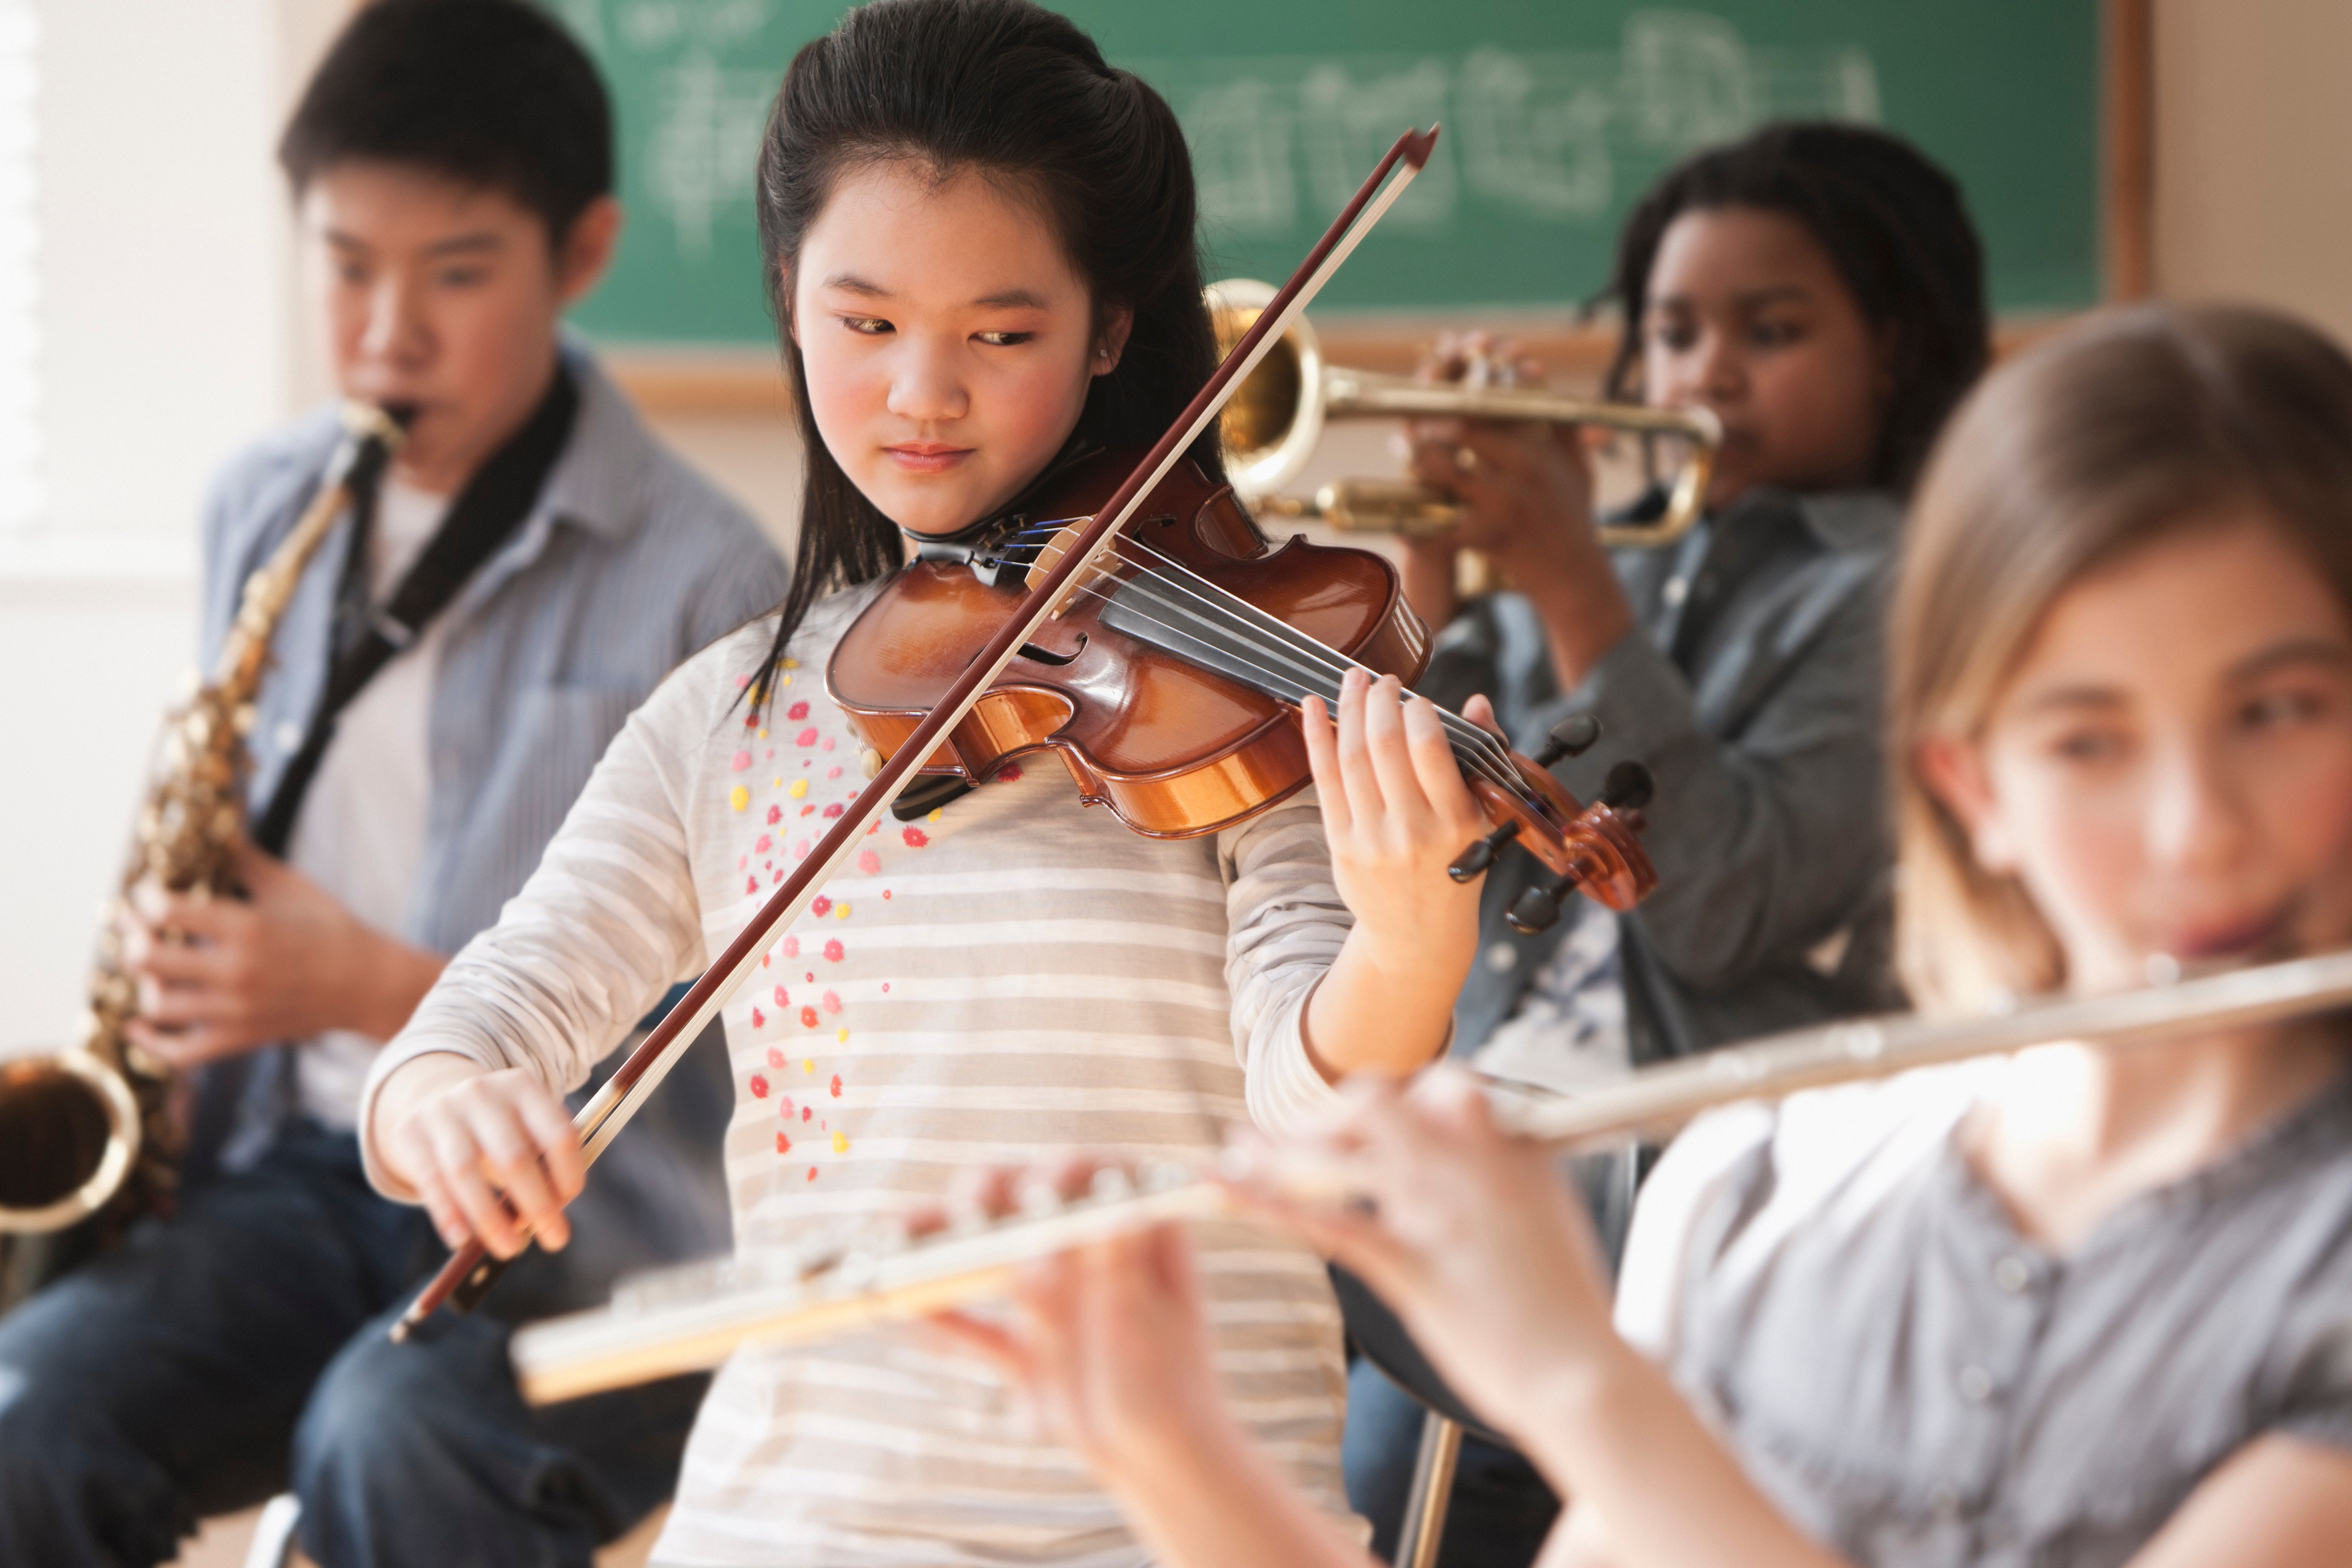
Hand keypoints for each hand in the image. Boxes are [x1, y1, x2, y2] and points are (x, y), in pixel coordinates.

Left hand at [120, 838, 444, 1065]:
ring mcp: (236, 1009)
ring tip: (149, 969)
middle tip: (134, 927)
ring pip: (157, 1004)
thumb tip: (214, 831)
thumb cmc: (330, 929)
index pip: (168, 910)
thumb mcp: (290, 886)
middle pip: (147, 959)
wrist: (367, 983)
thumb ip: (245, 861)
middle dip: (132, 938)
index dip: (145, 898)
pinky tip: (138, 1027)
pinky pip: (181, 1052)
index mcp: (249, 927)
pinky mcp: (240, 1038)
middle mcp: (236, 970)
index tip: (146, 892)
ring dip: (143, 983)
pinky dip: (152, 1042)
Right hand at [374, 1054, 582, 1255]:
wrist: (435, 1097)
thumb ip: (541, 1166)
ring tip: (510, 1248)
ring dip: (491, 1218)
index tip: (569, 1202)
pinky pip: (431, 1180)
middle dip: (537, 1205)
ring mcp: (442, 1112)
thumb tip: (546, 1218)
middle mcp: (482, 1094)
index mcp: (523, 1088)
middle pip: (513, 1157)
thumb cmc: (497, 1127)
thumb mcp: (525, 1130)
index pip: (557, 1132)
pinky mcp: (410, 1133)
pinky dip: (449, 1214)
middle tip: (555, 1240)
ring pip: (466, 1172)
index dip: (568, 1172)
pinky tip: (462, 1240)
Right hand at [926, 1160, 1237, 1485]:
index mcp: (1133, 1228)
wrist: (1159, 1464)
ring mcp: (1051, 1291)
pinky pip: (973, 1324)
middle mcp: (1087, 1246)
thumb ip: (1116, 1270)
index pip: (1095, 1175)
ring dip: (941, 1250)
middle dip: (985, 1201)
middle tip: (968, 1217)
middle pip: (1023, 1201)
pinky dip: (940, 1319)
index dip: (1060, 1174)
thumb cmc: (1170, 1390)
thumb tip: (1109, 1206)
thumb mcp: (1146, 1326)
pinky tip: (901, 1312)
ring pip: (986, 1255)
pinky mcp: (1024, 1340)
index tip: (1037, 1194)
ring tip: (894, 1250)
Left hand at [1230, 1067, 1624, 1442]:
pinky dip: (1266, 1199)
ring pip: (1342, 1151)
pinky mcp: (1412, 1263)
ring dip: (1280, 1148)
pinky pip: (1326, 1220)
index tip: (1369, 1127)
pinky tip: (1225, 1188)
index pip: (1442, 1088)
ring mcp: (1440, 1210)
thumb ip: (1508, 1177)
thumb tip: (1480, 1160)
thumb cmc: (1568, 1313)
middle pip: (1380, 1103)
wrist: (1585, 1379)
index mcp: (1514, 1146)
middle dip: (1333, 1117)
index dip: (1397, 1105)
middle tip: (1304, 1141)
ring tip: (1238, 1150)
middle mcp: (1473, 1163)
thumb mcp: (1550, 1218)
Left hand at [1301, 668, 1489, 948]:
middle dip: (1380, 701)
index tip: (1415, 698)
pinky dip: (1317, 740)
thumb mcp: (1481, 821)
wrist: (1419, 936)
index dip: (1416, 711)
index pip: (1430, 749)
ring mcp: (1373, 841)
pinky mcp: (1342, 848)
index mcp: (1456, 822)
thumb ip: (1479, 759)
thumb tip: (1476, 703)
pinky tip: (1313, 707)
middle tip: (1381, 679)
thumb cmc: (1454, 868)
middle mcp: (1413, 832)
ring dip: (1349, 710)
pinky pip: (1325, 783)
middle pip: (1385, 747)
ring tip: (1352, 680)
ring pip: (1352, 760)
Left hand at [1401, 351, 1636, 687]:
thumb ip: (1561, 425)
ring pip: (1449, 469)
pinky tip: (1401, 522)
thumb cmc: (1574, 519)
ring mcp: (1506, 502)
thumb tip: (1539, 378)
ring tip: (1406, 460)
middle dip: (1431, 427)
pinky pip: (1443, 528)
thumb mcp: (1578, 467)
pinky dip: (1418, 527)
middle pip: (1463, 429)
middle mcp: (1524, 469)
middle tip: (1411, 430)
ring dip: (1422, 463)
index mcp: (1540, 448)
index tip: (1436, 398)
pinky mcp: (1490, 536)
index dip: (1458, 398)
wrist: (1575, 574)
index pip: (1493, 406)